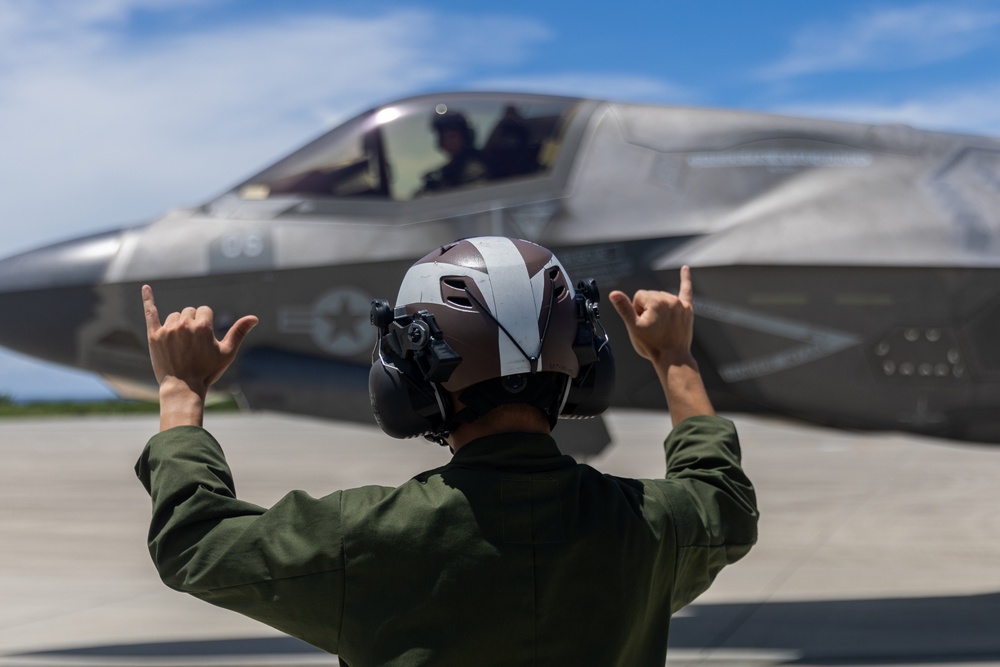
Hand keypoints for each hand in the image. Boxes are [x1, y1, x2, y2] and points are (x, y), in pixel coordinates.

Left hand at [142, 285, 257, 397]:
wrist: (183, 388)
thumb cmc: (207, 371)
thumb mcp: (227, 352)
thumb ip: (239, 332)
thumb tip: (254, 318)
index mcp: (202, 326)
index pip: (205, 310)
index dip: (207, 323)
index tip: (205, 339)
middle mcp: (184, 325)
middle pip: (190, 311)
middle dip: (193, 323)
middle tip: (193, 345)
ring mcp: (167, 330)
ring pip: (175, 316)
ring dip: (179, 324)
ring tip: (181, 344)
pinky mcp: (154, 335)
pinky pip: (150, 312)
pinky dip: (148, 299)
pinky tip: (145, 287)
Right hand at [608, 266, 694, 362]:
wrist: (672, 358)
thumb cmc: (652, 345)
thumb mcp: (633, 327)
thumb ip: (624, 308)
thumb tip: (614, 293)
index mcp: (655, 301)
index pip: (638, 296)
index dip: (637, 310)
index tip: (643, 323)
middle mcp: (669, 298)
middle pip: (650, 296)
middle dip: (647, 309)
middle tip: (652, 327)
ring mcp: (680, 303)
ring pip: (662, 297)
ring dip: (658, 308)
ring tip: (661, 326)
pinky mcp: (687, 309)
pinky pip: (686, 290)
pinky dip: (685, 279)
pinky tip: (685, 268)